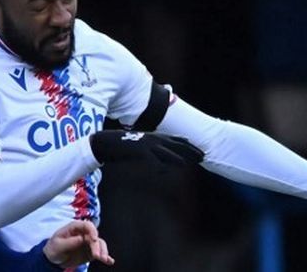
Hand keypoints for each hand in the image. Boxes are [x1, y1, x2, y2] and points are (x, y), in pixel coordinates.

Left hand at [42, 220, 114, 267]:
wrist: (53, 259)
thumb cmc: (54, 248)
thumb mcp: (58, 245)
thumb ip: (70, 242)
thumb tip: (81, 239)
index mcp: (75, 227)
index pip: (87, 225)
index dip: (92, 231)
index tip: (94, 239)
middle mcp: (83, 233)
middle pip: (95, 236)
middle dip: (98, 246)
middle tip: (97, 256)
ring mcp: (88, 242)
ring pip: (99, 244)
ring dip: (103, 251)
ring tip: (104, 260)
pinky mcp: (90, 252)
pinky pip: (99, 253)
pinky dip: (105, 256)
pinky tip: (110, 261)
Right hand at [89, 130, 203, 165]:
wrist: (103, 142)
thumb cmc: (121, 146)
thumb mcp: (138, 147)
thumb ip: (150, 153)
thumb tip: (162, 164)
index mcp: (152, 137)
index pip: (174, 140)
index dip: (187, 145)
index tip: (198, 150)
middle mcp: (150, 139)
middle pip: (174, 145)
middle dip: (188, 150)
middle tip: (202, 156)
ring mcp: (144, 144)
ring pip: (164, 151)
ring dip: (177, 157)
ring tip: (188, 163)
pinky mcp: (137, 150)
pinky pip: (150, 158)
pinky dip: (159, 163)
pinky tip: (166, 169)